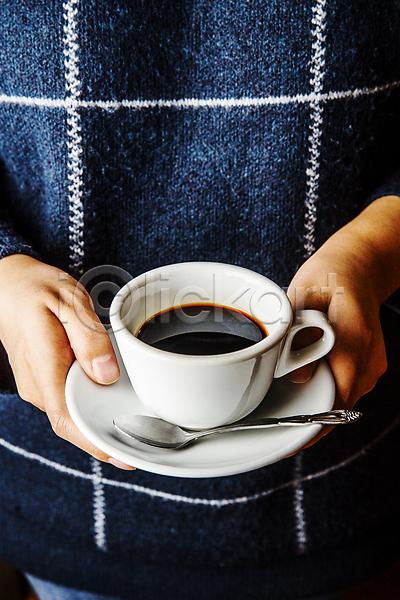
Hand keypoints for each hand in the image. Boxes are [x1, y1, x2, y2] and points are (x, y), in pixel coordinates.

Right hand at [0, 255, 133, 468]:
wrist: (8, 284)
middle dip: (104, 439)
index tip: (123, 455)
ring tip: (135, 431)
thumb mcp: (68, 301)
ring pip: (71, 414)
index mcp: (43, 367)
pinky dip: (90, 408)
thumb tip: (106, 375)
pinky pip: (69, 401)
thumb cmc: (37, 288)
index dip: (94, 442)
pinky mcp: (44, 379)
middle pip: (72, 423)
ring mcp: (39, 384)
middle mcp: (38, 384)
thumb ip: (89, 338)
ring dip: (98, 425)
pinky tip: (113, 407)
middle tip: (143, 446)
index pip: (66, 418)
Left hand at [286, 195, 399, 446]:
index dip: (316, 420)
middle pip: (341, 401)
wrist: (361, 264)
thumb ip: (300, 330)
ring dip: (318, 404)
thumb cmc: (329, 274)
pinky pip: (347, 386)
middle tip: (277, 429)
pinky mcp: (369, 363)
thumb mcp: (304, 291)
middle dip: (311, 417)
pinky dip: (326, 391)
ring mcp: (372, 361)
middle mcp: (368, 354)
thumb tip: (296, 375)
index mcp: (352, 335)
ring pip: (345, 397)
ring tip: (286, 407)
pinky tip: (304, 387)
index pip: (338, 390)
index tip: (293, 438)